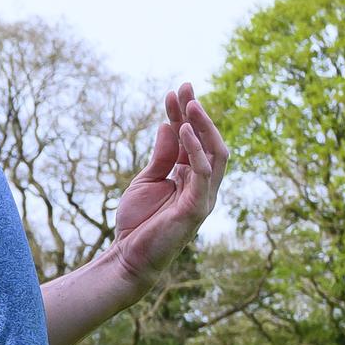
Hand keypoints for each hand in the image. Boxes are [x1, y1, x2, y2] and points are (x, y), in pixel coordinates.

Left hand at [113, 82, 228, 287]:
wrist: (128, 256)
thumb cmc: (138, 221)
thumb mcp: (148, 179)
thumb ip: (163, 155)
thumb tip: (171, 124)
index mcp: (191, 177)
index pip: (194, 139)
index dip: (186, 114)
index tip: (176, 89)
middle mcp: (202, 185)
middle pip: (209, 141)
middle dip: (198, 113)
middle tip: (186, 87)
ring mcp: (203, 197)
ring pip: (215, 154)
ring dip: (203, 126)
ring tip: (189, 104)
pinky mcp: (197, 209)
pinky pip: (203, 174)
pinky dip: (196, 150)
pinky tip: (183, 130)